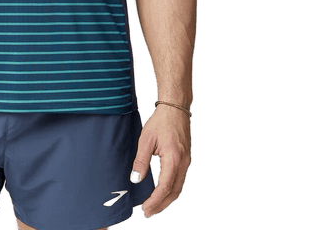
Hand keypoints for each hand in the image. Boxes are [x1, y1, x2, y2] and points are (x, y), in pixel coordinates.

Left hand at [131, 104, 191, 218]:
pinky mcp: (185, 160)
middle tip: (147, 213)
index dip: (154, 201)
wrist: (175, 108)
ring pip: (178, 188)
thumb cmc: (160, 121)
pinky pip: (179, 181)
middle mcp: (183, 164)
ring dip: (166, 200)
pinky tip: (162, 193)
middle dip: (161, 205)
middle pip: (174, 192)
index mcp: (173, 159)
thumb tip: (135, 179)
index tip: (144, 208)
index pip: (165, 187)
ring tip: (153, 207)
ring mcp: (186, 162)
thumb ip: (141, 160)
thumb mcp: (146, 139)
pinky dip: (171, 191)